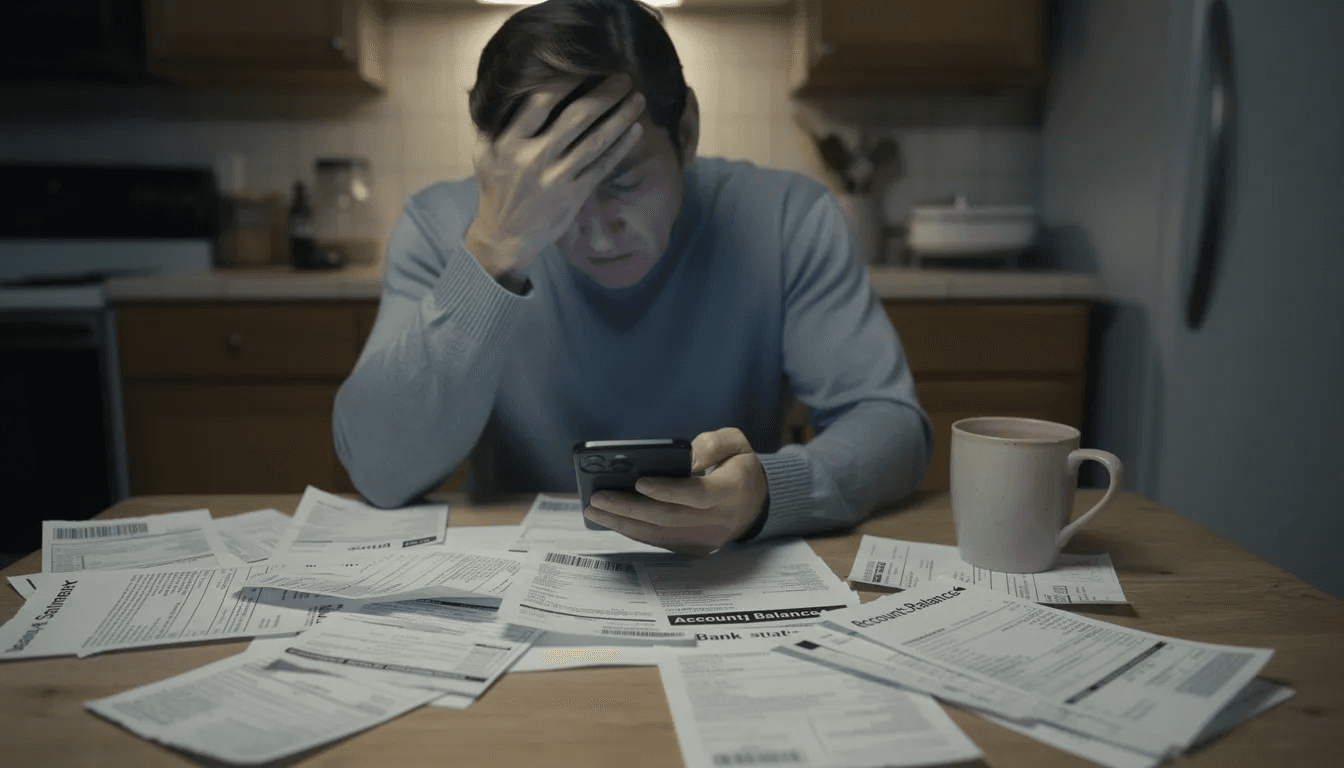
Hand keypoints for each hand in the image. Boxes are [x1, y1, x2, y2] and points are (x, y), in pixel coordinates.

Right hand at [466, 74, 646, 276]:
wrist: (505, 236)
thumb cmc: (495, 188)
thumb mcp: (483, 153)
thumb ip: (493, 122)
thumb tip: (505, 85)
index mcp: (509, 142)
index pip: (539, 101)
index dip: (565, 80)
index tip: (585, 66)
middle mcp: (534, 158)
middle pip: (576, 117)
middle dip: (604, 94)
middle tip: (623, 77)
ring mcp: (556, 177)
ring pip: (596, 141)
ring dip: (621, 117)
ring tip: (638, 99)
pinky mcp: (574, 195)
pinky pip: (603, 166)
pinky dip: (621, 147)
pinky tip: (635, 130)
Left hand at [584, 428, 768, 556]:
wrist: (756, 504)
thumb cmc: (740, 467)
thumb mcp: (737, 443)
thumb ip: (712, 445)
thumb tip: (685, 458)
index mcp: (731, 491)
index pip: (695, 495)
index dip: (667, 490)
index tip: (639, 481)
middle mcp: (717, 521)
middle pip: (668, 518)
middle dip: (629, 508)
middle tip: (598, 498)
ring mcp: (704, 539)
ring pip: (658, 534)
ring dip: (623, 524)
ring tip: (594, 510)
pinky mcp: (692, 548)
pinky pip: (659, 541)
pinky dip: (633, 531)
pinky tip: (611, 519)